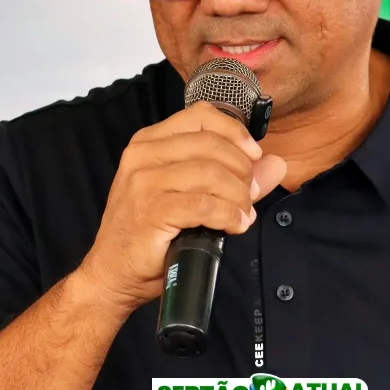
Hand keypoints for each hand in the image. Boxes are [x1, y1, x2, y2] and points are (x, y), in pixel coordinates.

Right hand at [79, 101, 286, 311]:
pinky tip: (235, 225)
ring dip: (238, 196)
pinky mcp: (150, 211)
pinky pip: (203, 205)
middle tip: (250, 195)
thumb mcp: (192, 197)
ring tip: (244, 214)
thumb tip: (276, 164)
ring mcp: (143, 182)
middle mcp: (143, 154)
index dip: (235, 132)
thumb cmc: (152, 234)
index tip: (254, 155)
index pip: (200, 115)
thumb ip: (234, 178)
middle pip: (211, 144)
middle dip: (242, 170)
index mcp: (150, 141)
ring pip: (211, 173)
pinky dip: (228, 215)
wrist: (112, 273)